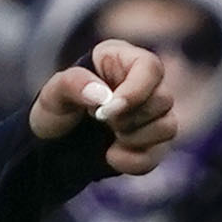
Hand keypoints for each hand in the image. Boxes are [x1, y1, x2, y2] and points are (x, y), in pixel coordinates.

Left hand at [30, 38, 177, 172]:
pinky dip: (134, 161)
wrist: (55, 145)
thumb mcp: (53, 93)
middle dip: (129, 119)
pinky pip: (159, 154)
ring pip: (168, 127)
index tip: (108, 112)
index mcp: (122, 60)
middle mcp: (145, 83)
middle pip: (163, 99)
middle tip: (100, 121)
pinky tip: (110, 156)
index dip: (135, 91)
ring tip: (109, 137)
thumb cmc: (56, 109)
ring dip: (134, 139)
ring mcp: (154, 113)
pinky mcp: (154, 142)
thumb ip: (73, 84)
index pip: (150, 68)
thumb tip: (102, 94)